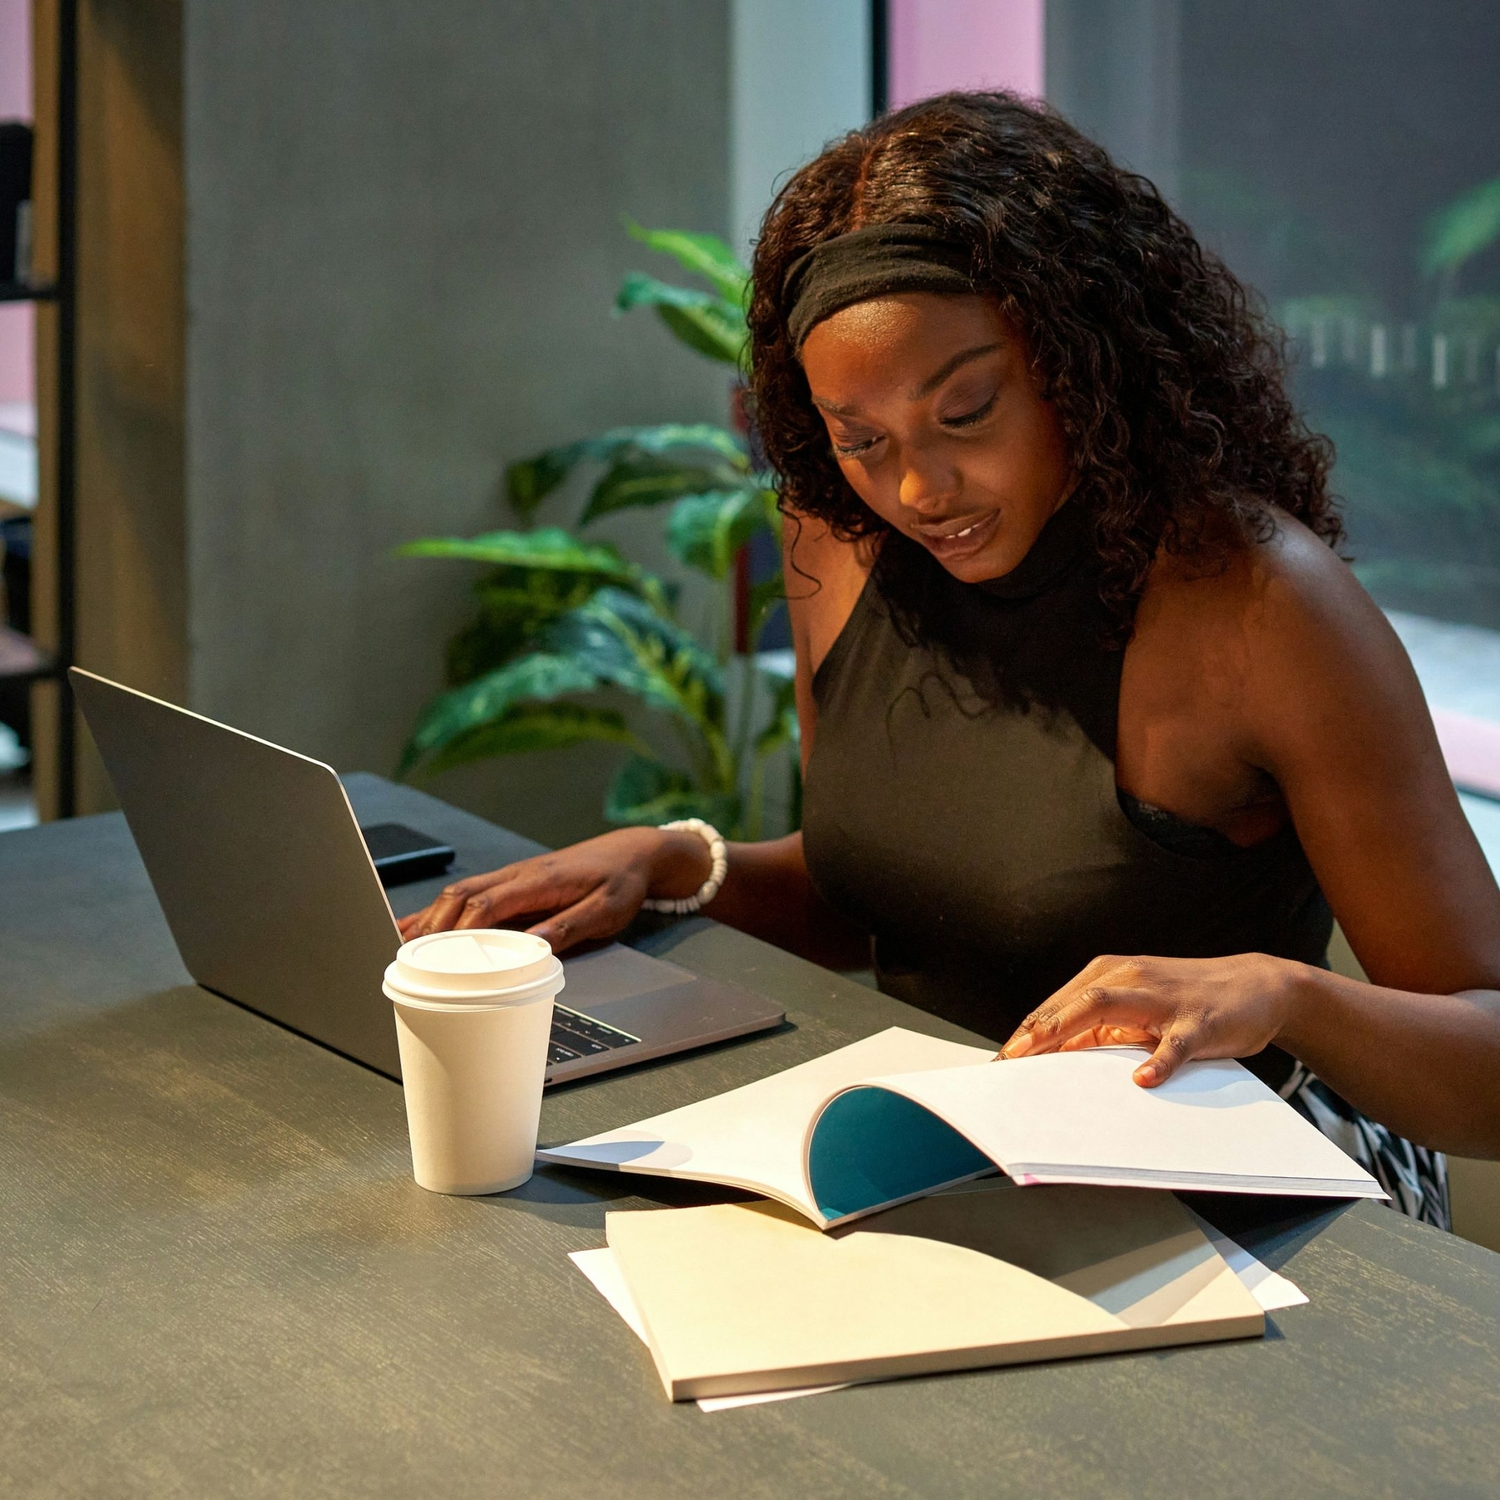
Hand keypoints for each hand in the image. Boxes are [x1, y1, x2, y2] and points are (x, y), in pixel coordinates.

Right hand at [396, 826, 711, 952]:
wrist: (631, 853)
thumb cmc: (621, 882)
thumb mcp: (606, 911)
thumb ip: (570, 928)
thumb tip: (533, 945)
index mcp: (539, 881)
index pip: (488, 903)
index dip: (461, 929)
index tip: (441, 954)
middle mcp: (518, 875)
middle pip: (462, 897)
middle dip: (433, 926)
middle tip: (408, 957)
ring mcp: (512, 876)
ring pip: (460, 893)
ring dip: (430, 917)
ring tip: (401, 945)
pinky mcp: (512, 882)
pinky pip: (470, 894)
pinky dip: (442, 910)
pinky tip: (421, 926)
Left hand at [997, 952, 1303, 1085]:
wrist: (1255, 985)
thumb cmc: (1186, 1000)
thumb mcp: (1136, 1012)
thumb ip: (1097, 1029)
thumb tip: (1052, 1056)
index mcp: (1110, 975)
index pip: (1058, 1005)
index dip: (1027, 1032)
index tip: (1000, 1061)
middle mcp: (1130, 978)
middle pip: (1073, 1002)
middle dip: (1037, 1031)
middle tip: (1009, 1060)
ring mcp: (1164, 997)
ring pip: (1108, 1007)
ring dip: (1071, 1030)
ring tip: (1045, 1058)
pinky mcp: (1198, 1020)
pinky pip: (1174, 1042)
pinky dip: (1158, 1060)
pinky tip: (1143, 1078)